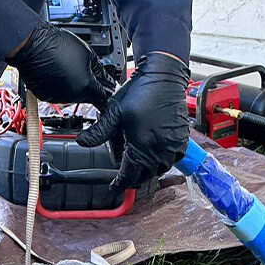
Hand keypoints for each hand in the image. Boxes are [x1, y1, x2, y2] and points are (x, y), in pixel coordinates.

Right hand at [6, 20, 114, 107]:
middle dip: (90, 86)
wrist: (32, 44)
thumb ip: (100, 71)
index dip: (108, 93)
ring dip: (75, 85)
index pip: (103, 98)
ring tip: (68, 67)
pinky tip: (58, 72)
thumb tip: (108, 80)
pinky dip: (61, 86)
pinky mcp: (46, 96)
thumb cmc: (57, 45)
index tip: (109, 89)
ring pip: (73, 96)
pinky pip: (59, 94)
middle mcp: (72, 96)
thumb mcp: (88, 53)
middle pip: (88, 97)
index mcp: (85, 87)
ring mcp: (58, 98)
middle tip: (85, 69)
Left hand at [76, 52, 189, 189]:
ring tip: (139, 165)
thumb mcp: (114, 112)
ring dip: (149, 171)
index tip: (114, 187)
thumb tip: (82, 142)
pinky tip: (155, 153)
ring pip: (160, 169)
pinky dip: (163, 161)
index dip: (120, 184)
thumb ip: (99, 131)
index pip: (129, 175)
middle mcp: (159, 149)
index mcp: (141, 146)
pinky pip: (173, 159)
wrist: (163, 77)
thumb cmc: (140, 91)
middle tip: (125, 176)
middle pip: (145, 176)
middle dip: (133, 178)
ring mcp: (172, 145)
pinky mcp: (181, 139)